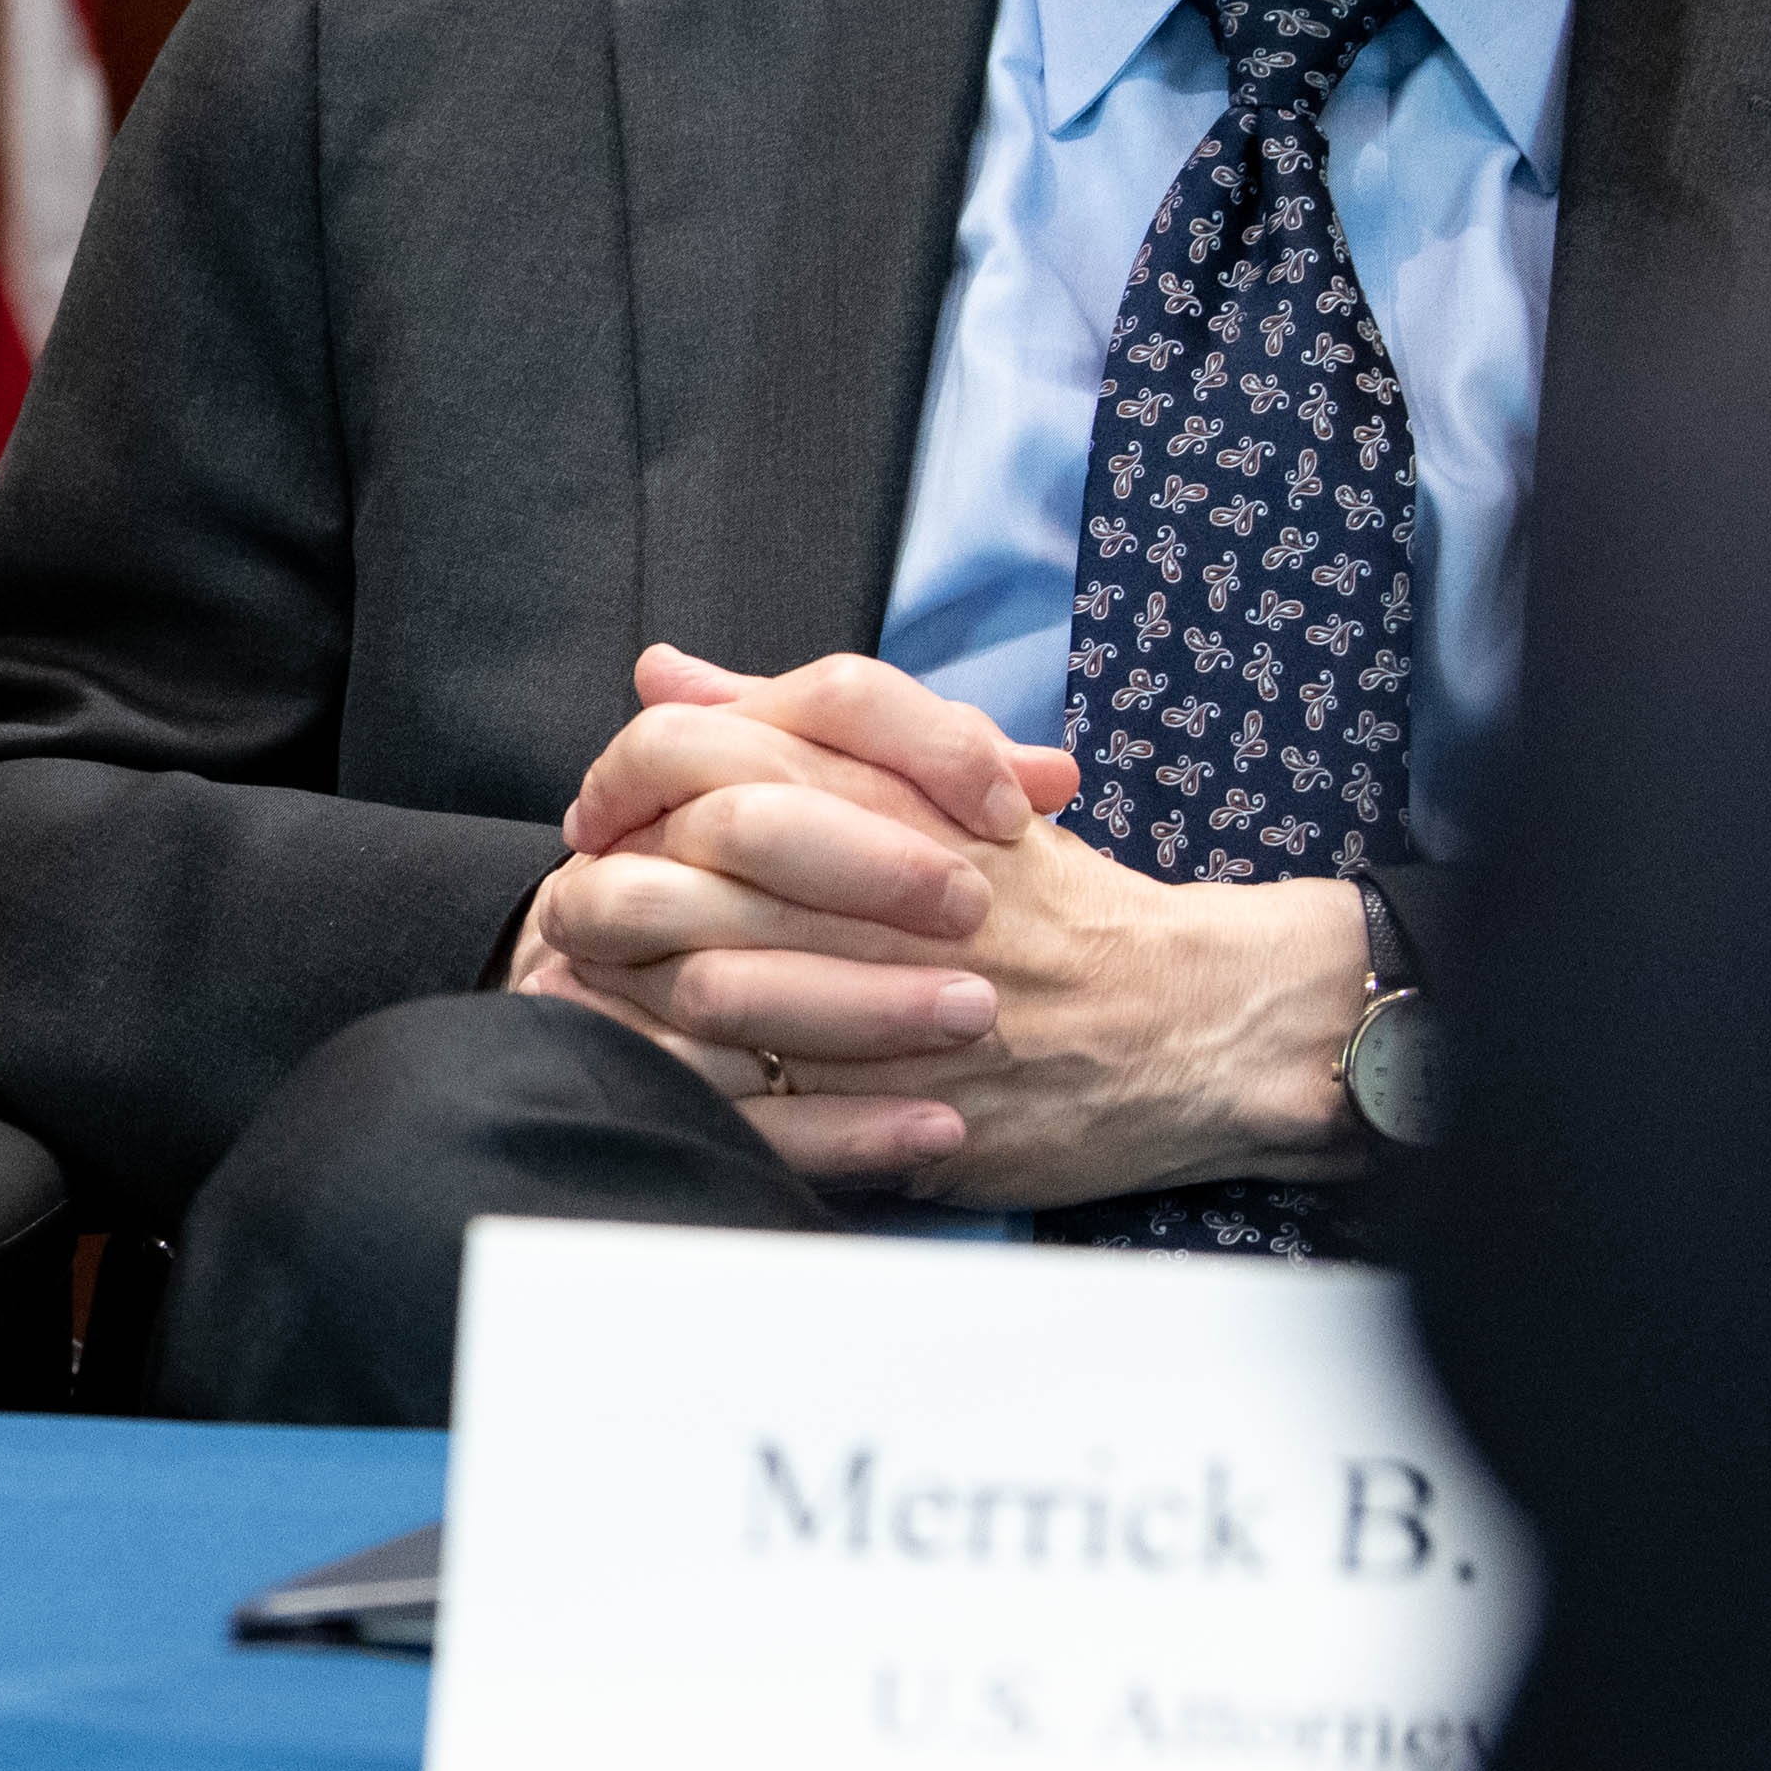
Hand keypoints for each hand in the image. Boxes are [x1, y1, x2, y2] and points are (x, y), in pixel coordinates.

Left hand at [518, 649, 1364, 1210]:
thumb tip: (662, 672)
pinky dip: (688, 1079)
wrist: (1195, 1019)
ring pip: (710, 985)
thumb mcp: (941, 783)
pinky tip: (655, 1068)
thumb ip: (790, 721)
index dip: (624, 785)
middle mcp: (892, 884)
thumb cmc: (1059, 903)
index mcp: (898, 793)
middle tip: (574, 912)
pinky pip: (758, 1093)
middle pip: (689, 867)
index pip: (713, 753)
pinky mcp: (902, 1098)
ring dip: (633, 989)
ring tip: (600, 988)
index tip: (597, 819)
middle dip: (605, 894)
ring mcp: (897, 994)